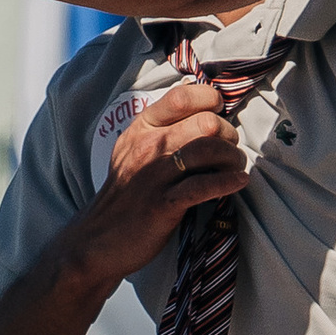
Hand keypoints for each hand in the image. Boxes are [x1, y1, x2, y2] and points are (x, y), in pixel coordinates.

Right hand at [68, 79, 248, 288]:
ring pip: (208, 150)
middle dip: (228, 135)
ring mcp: (154, 175)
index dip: (210, 100)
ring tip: (235, 167)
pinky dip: (228, 182)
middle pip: (205, 123)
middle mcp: (147, 146)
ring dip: (232, 157)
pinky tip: (238, 182)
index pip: (182, 97)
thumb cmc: (125, 193)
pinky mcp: (163, 204)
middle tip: (230, 150)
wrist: (98, 238)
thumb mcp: (133, 148)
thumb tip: (195, 96)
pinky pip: (204, 186)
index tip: (219, 114)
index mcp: (141, 128)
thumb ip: (160, 126)